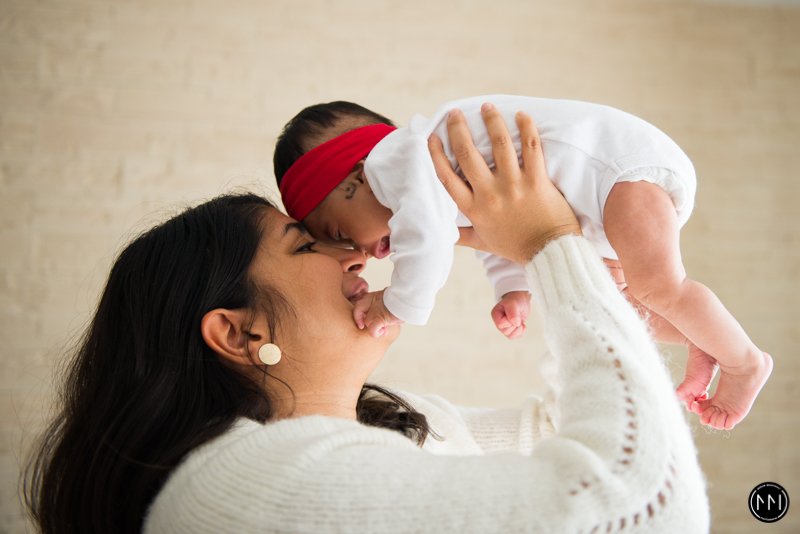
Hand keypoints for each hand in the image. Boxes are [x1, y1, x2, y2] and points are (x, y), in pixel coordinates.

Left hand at [353, 290, 403, 337]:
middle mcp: (373, 301)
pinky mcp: (381, 317)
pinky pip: (372, 328)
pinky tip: (383, 332)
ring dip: (374, 328)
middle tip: (366, 326)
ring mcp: (376, 309)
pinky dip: (375, 333)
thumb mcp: (392, 300)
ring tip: (383, 330)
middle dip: (360, 320)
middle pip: (359, 309)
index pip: (361, 302)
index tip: (362, 320)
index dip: (358, 312)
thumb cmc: (405, 299)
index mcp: (375, 296)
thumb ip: (386, 305)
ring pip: (367, 321)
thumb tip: (388, 316)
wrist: (411, 297)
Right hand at [428, 103, 580, 263]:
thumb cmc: (516, 247)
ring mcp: (514, 185)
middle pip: (468, 153)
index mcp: (474, 209)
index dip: (436, 154)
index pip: (447, 176)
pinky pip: (531, 147)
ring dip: (492, 121)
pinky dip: (527, 128)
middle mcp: (490, 194)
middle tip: (456, 113)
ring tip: (487, 107)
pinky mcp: (537, 180)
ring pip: (499, 144)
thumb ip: (463, 235)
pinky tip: (521, 115)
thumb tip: (445, 233)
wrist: (549, 253)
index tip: (432, 137)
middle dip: (459, 128)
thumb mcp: (484, 243)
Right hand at [491, 291, 530, 338]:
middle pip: (506, 331)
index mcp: (495, 315)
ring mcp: (505, 327)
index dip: (509, 320)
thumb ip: (512, 312)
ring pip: (511, 336)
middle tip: (517, 316)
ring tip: (519, 320)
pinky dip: (522, 331)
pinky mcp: (513, 330)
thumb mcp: (512, 303)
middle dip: (514, 324)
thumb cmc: (514, 300)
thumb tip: (516, 324)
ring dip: (518, 329)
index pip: (500, 324)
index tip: (513, 313)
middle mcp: (499, 323)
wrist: (521, 300)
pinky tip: (522, 324)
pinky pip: (517, 337)